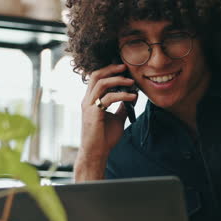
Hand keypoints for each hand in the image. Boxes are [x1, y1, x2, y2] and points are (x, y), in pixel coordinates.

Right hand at [74, 64, 137, 180]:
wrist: (96, 153)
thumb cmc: (105, 138)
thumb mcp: (117, 119)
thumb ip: (122, 107)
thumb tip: (132, 96)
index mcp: (91, 100)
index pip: (97, 78)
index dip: (109, 70)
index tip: (123, 69)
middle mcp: (87, 100)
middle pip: (96, 75)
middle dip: (111, 69)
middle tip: (125, 67)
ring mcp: (88, 106)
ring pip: (101, 83)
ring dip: (118, 80)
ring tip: (131, 82)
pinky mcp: (93, 113)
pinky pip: (108, 98)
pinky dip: (122, 95)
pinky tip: (132, 97)